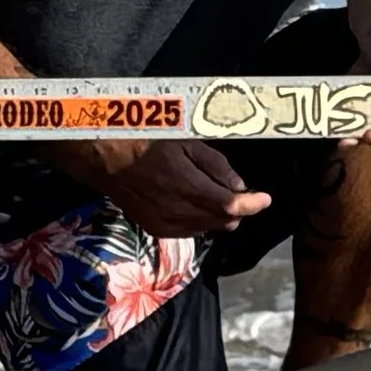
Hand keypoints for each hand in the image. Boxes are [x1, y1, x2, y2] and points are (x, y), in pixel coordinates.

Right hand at [64, 139, 271, 237]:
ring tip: (212, 193)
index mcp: (186, 184)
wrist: (104, 157)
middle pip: (222, 222)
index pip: (230, 206)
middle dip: (236, 209)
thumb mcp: (185, 141)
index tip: (265, 199)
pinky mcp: (154, 228)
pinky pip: (188, 231)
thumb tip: (239, 187)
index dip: (253, 204)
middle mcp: (176, 210)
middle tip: (238, 191)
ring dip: (217, 216)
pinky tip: (193, 202)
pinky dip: (198, 220)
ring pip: (207, 229)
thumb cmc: (145, 139)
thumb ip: (215, 166)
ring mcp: (164, 223)